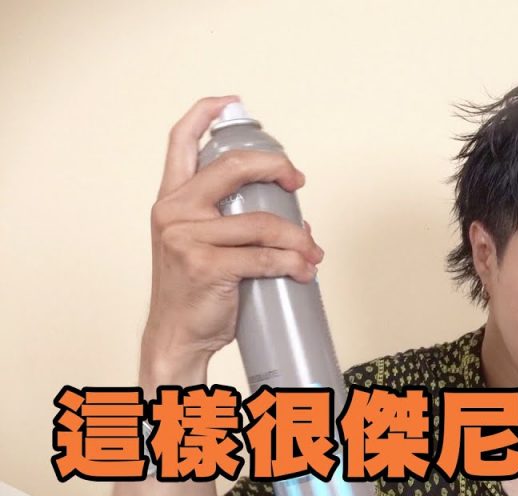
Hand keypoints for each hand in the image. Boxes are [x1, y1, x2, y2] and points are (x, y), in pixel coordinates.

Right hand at [144, 96, 323, 364]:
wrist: (177, 336)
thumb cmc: (196, 292)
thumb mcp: (203, 245)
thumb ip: (235, 223)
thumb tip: (297, 223)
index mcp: (172, 199)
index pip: (180, 141)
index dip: (206, 114)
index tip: (233, 103)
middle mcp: (174, 211)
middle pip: (233, 166)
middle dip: (276, 167)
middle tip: (297, 181)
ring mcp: (187, 238)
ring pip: (263, 222)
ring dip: (298, 238)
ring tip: (311, 253)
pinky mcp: (206, 265)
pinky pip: (265, 256)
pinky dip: (292, 263)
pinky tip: (302, 271)